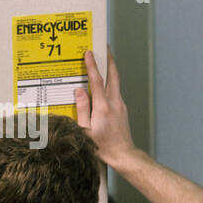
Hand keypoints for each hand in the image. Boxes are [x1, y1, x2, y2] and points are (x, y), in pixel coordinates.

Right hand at [75, 47, 135, 167]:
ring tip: (104, 58)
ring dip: (110, 69)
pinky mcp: (122, 109)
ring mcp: (120, 106)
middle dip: (109, 59)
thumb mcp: (85, 131)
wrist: (123, 155)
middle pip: (113, 76)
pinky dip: (110, 82)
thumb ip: (82, 109)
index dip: (92, 66)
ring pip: (115, 82)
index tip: (88, 53)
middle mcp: (114, 104)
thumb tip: (79, 91)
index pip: (97, 82)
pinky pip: (115, 91)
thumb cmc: (102, 147)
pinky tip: (104, 82)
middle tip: (104, 46)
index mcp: (103, 108)